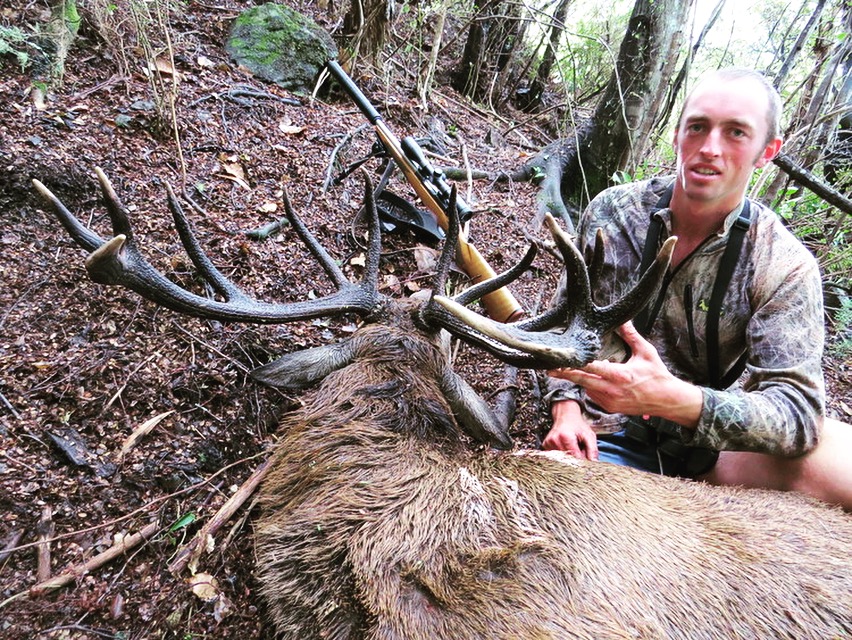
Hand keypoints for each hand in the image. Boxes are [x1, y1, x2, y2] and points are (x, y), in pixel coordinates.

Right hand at [543, 400, 597, 459]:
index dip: (582, 460)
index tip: (587, 460)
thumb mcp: (589, 435)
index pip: (575, 457)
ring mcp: (548, 443)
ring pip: (561, 459)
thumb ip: (592, 449)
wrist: (565, 415)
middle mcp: (554, 440)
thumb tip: (593, 462)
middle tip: (580, 450)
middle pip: (568, 459)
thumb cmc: (577, 424)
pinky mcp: (545, 445)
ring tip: (572, 447)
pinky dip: (562, 454)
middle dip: (576, 458)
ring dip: (569, 456)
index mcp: (565, 437)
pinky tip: (565, 446)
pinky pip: (556, 456)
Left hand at [549, 322, 702, 427]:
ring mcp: (611, 401)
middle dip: (565, 375)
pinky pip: (594, 396)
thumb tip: (622, 319)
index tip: (561, 360)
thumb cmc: (657, 375)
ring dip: (582, 379)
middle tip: (550, 370)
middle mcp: (613, 390)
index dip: (575, 364)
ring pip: (588, 388)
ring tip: (579, 371)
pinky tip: (597, 380)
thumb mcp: (646, 352)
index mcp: (621, 375)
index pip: (593, 368)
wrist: (667, 400)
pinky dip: (592, 387)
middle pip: (582, 381)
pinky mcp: (610, 408)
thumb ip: (631, 335)